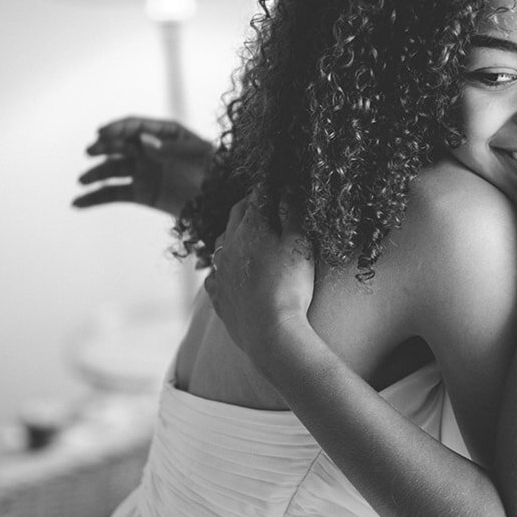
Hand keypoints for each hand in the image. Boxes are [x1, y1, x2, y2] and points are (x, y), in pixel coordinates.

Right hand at [73, 117, 214, 217]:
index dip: (118, 128)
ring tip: (82, 181)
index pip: (136, 127)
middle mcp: (150, 150)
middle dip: (104, 147)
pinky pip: (114, 193)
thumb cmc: (216, 171)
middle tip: (91, 151)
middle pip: (120, 145)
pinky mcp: (141, 194)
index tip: (102, 132)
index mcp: (165, 133)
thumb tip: (144, 140)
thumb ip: (171, 148)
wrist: (222, 202)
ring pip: (113, 170)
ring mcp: (143, 171)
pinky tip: (77, 202)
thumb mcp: (199, 155)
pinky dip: (95, 198)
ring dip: (95, 173)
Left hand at [203, 198, 315, 361]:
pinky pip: (216, 277)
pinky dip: (224, 270)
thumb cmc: (290, 285)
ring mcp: (220, 273)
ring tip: (244, 237)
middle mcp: (228, 246)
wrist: (271, 332)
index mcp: (249, 228)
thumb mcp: (300, 244)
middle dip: (247, 208)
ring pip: (221, 246)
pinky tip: (230, 275)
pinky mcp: (219, 297)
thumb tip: (286, 189)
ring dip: (232, 237)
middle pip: (235, 218)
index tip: (274, 185)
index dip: (266, 190)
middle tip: (260, 204)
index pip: (256, 198)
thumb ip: (292, 214)